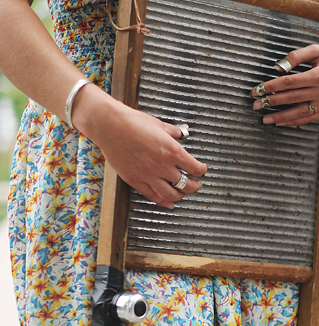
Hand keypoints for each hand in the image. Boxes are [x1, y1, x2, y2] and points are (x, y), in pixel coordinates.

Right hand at [74, 88, 206, 207]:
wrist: (109, 125)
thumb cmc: (132, 122)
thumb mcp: (159, 124)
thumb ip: (173, 132)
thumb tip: (181, 134)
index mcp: (172, 151)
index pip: (195, 168)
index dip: (202, 171)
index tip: (202, 170)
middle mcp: (162, 166)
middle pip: (186, 184)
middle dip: (194, 186)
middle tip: (197, 185)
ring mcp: (148, 175)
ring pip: (171, 194)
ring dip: (181, 196)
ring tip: (183, 193)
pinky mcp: (135, 180)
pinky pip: (152, 196)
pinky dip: (163, 202)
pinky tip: (168, 203)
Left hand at [250, 41, 318, 126]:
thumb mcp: (315, 50)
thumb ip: (295, 57)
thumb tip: (276, 69)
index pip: (288, 83)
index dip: (270, 87)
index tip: (257, 90)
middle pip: (291, 98)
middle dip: (271, 102)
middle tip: (255, 105)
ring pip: (299, 113)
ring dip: (280, 117)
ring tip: (265, 119)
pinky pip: (309, 118)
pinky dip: (294, 121)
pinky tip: (281, 122)